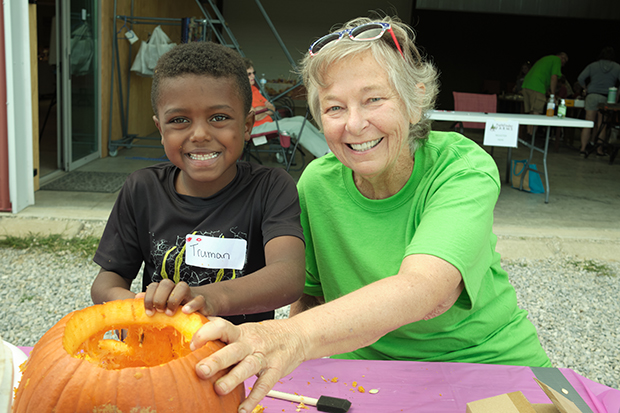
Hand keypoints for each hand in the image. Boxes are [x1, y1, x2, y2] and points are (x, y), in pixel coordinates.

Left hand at [139, 279, 213, 316]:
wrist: (207, 303)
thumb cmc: (184, 306)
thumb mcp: (167, 305)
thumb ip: (153, 300)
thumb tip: (137, 297)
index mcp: (168, 290)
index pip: (154, 286)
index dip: (149, 298)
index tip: (148, 312)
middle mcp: (178, 289)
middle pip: (166, 283)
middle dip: (159, 298)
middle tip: (159, 311)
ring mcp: (191, 294)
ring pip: (182, 286)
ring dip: (173, 300)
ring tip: (169, 313)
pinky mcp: (203, 301)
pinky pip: (198, 299)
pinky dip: (191, 305)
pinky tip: (185, 312)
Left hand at [191, 317, 305, 412]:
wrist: (297, 335)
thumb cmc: (265, 335)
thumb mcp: (245, 329)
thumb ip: (223, 331)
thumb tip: (197, 322)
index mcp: (240, 333)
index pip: (222, 327)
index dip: (206, 334)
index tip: (192, 344)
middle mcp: (251, 344)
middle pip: (233, 350)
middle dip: (216, 360)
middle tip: (201, 370)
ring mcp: (264, 357)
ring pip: (248, 367)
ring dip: (233, 379)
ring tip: (219, 390)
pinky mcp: (276, 370)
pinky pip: (264, 385)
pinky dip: (254, 398)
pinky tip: (242, 410)